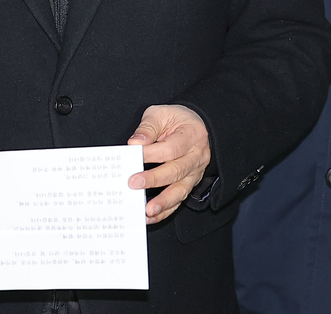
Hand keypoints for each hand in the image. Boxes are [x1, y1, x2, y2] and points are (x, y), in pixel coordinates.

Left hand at [127, 105, 210, 223]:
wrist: (198, 126)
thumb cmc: (177, 119)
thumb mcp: (162, 114)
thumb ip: (148, 127)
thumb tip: (135, 143)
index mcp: (190, 136)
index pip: (171, 148)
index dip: (151, 153)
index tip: (133, 154)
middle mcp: (195, 157)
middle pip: (175, 171)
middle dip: (153, 179)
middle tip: (133, 183)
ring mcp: (194, 173)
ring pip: (180, 190)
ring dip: (163, 202)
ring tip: (147, 210)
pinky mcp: (190, 184)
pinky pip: (179, 200)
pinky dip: (166, 210)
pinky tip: (152, 216)